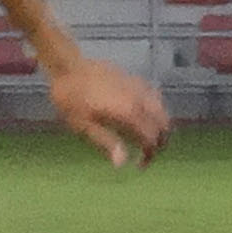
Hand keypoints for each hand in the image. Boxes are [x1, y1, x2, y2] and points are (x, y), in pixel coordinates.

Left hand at [48, 55, 170, 168]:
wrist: (68, 66)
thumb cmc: (71, 98)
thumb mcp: (83, 125)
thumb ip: (106, 143)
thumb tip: (122, 163)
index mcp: (129, 113)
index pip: (151, 138)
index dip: (149, 155)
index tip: (140, 166)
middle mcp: (140, 100)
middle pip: (163, 125)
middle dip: (160, 142)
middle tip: (147, 155)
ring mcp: (140, 88)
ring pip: (162, 111)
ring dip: (161, 126)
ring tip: (148, 139)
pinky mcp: (135, 79)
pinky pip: (155, 98)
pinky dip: (156, 111)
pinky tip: (145, 117)